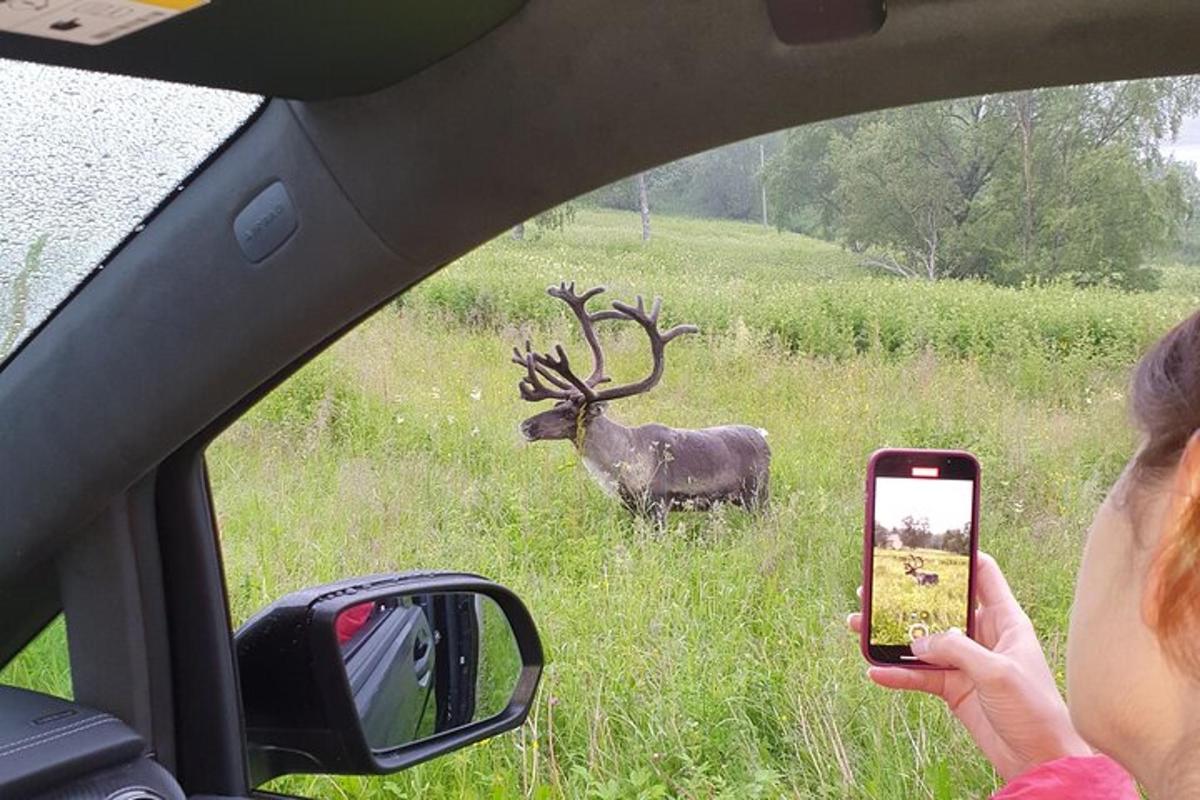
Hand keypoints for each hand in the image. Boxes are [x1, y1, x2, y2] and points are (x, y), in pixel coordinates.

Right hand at [847, 552, 1091, 780]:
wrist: (1041, 760)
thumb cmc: (1036, 710)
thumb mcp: (997, 672)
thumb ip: (956, 649)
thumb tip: (919, 641)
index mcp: (1005, 621)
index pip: (983, 575)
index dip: (958, 557)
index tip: (927, 545)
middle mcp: (983, 636)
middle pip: (939, 607)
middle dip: (907, 598)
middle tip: (875, 589)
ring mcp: (966, 663)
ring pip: (922, 641)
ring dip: (891, 636)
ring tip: (859, 626)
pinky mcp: (954, 689)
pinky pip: (919, 676)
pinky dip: (897, 673)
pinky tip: (875, 671)